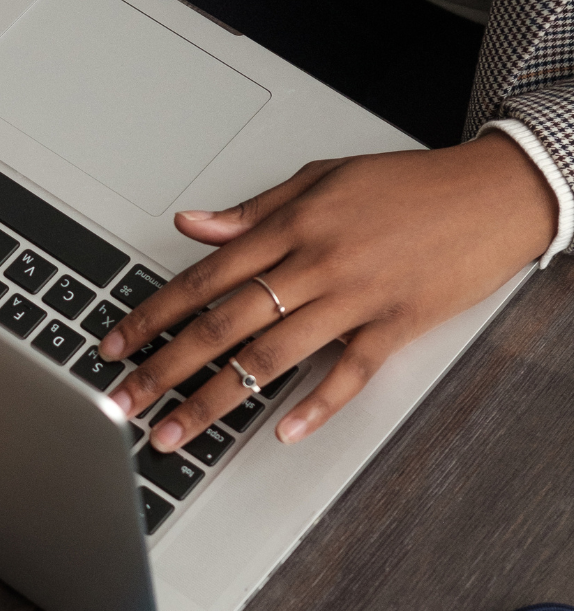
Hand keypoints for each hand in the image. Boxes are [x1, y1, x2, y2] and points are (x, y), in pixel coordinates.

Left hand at [99, 133, 556, 449]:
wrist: (493, 192)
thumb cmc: (408, 186)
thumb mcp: (321, 178)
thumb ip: (252, 210)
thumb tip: (192, 223)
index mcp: (291, 226)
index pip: (203, 278)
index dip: (153, 316)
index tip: (117, 345)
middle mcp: (315, 263)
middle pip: (222, 324)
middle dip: (164, 369)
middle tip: (124, 402)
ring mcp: (355, 298)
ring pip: (270, 357)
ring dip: (215, 399)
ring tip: (177, 431)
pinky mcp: (396, 325)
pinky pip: (348, 373)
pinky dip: (313, 406)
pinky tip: (279, 432)